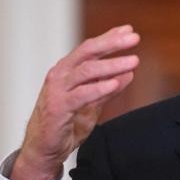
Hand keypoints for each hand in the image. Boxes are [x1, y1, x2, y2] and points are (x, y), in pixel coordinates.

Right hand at [10, 25, 139, 179]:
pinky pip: (81, 95)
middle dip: (112, 43)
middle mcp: (61, 75)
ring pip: (86, 70)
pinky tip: (115, 84)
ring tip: (133, 61)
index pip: (90, 48)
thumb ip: (108, 87)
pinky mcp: (58, 108)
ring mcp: (58, 90)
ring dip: (112, 64)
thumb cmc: (66, 122)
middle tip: (134, 38)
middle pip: (88, 52)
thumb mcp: (92, 102)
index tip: (130, 30)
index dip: (110, 37)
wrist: (45, 148)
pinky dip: (99, 88)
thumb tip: (129, 73)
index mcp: (68, 69)